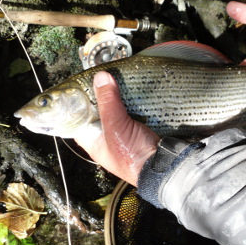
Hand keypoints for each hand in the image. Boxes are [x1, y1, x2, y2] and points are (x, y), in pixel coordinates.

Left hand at [74, 71, 159, 185]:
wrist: (165, 166)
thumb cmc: (133, 156)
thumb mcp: (116, 127)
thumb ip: (107, 103)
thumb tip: (100, 77)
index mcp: (96, 142)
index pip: (80, 121)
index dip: (80, 104)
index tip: (82, 86)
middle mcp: (110, 138)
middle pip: (102, 113)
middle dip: (104, 96)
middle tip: (105, 78)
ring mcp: (127, 134)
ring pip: (120, 111)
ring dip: (122, 97)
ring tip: (121, 79)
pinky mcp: (144, 129)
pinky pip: (137, 111)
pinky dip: (137, 102)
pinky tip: (137, 90)